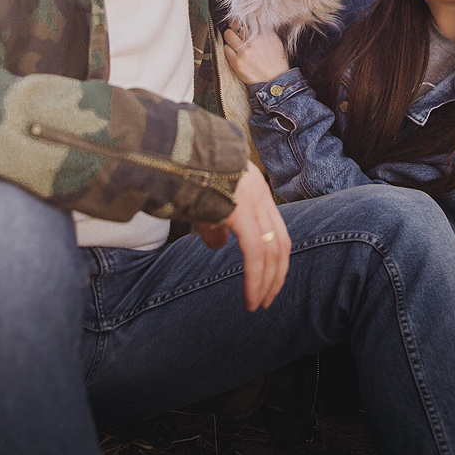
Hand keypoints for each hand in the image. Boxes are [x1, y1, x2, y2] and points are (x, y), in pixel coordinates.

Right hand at [193, 161, 290, 310]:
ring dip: (267, 282)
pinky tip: (251, 296)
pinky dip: (256, 278)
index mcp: (256, 189)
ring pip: (271, 251)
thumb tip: (219, 244)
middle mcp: (260, 194)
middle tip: (268, 298)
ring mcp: (252, 201)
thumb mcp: (205, 201)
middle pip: (280, 242)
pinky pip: (255, 252)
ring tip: (257, 303)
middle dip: (277, 274)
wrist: (174, 152)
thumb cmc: (185, 175)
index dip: (276, 258)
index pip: (277, 229)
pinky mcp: (239, 211)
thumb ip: (216, 223)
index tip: (270, 279)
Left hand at [223, 25, 289, 84]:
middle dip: (233, 27)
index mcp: (263, 33)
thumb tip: (249, 21)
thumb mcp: (274, 40)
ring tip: (235, 42)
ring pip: (227, 35)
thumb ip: (262, 29)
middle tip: (235, 32)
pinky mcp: (236, 62)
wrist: (274, 81)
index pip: (244, 19)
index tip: (238, 23)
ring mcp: (243, 52)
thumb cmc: (275, 60)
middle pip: (233, 25)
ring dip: (230, 37)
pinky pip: (226, 48)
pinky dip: (229, 49)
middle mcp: (253, 41)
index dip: (239, 20)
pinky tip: (236, 52)